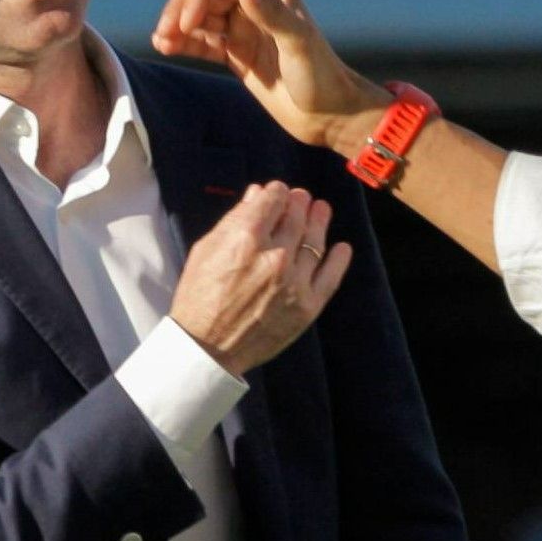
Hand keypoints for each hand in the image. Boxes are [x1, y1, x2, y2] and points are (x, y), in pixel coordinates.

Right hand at [152, 0, 387, 152]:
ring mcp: (243, 30)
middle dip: (180, 10)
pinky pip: (203, 42)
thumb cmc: (321, 77)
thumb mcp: (298, 44)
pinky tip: (167, 48)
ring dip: (177, 26)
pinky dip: (184, 43)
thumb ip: (272, 14)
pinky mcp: (236, 55)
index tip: (185, 23)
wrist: (329, 116)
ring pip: (200, 18)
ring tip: (161, 41)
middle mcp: (254, 5)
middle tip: (163, 33)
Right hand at [170, 182, 351, 376]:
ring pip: (315, 241)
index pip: (273, 199)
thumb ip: (234, 220)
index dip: (276, 192)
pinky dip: (339, 259)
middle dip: (299, 202)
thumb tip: (258, 194)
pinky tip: (342, 247)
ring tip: (321, 210)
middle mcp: (274, 256)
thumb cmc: (199, 296)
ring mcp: (295, 282)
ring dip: (320, 221)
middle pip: (297, 217)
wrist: (207, 348)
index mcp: (245, 238)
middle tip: (302, 198)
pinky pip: (331, 276)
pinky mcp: (308, 306)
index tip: (278, 193)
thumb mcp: (206, 250)